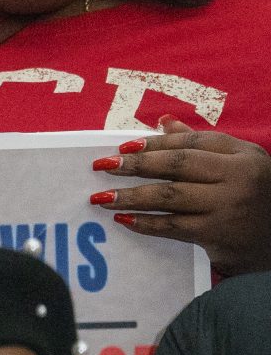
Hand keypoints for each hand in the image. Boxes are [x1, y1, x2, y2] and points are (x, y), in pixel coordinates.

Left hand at [94, 117, 270, 276]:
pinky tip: (123, 219)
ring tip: (102, 197)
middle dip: (138, 164)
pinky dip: (145, 223)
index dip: (156, 143)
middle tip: (105, 166)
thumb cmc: (252, 199)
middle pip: (179, 165)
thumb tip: (164, 121)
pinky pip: (172, 226)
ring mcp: (229, 205)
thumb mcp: (240, 165)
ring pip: (171, 196)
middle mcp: (241, 176)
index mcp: (244, 155)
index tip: (124, 147)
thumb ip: (202, 144)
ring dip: (132, 195)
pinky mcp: (218, 233)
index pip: (194, 142)